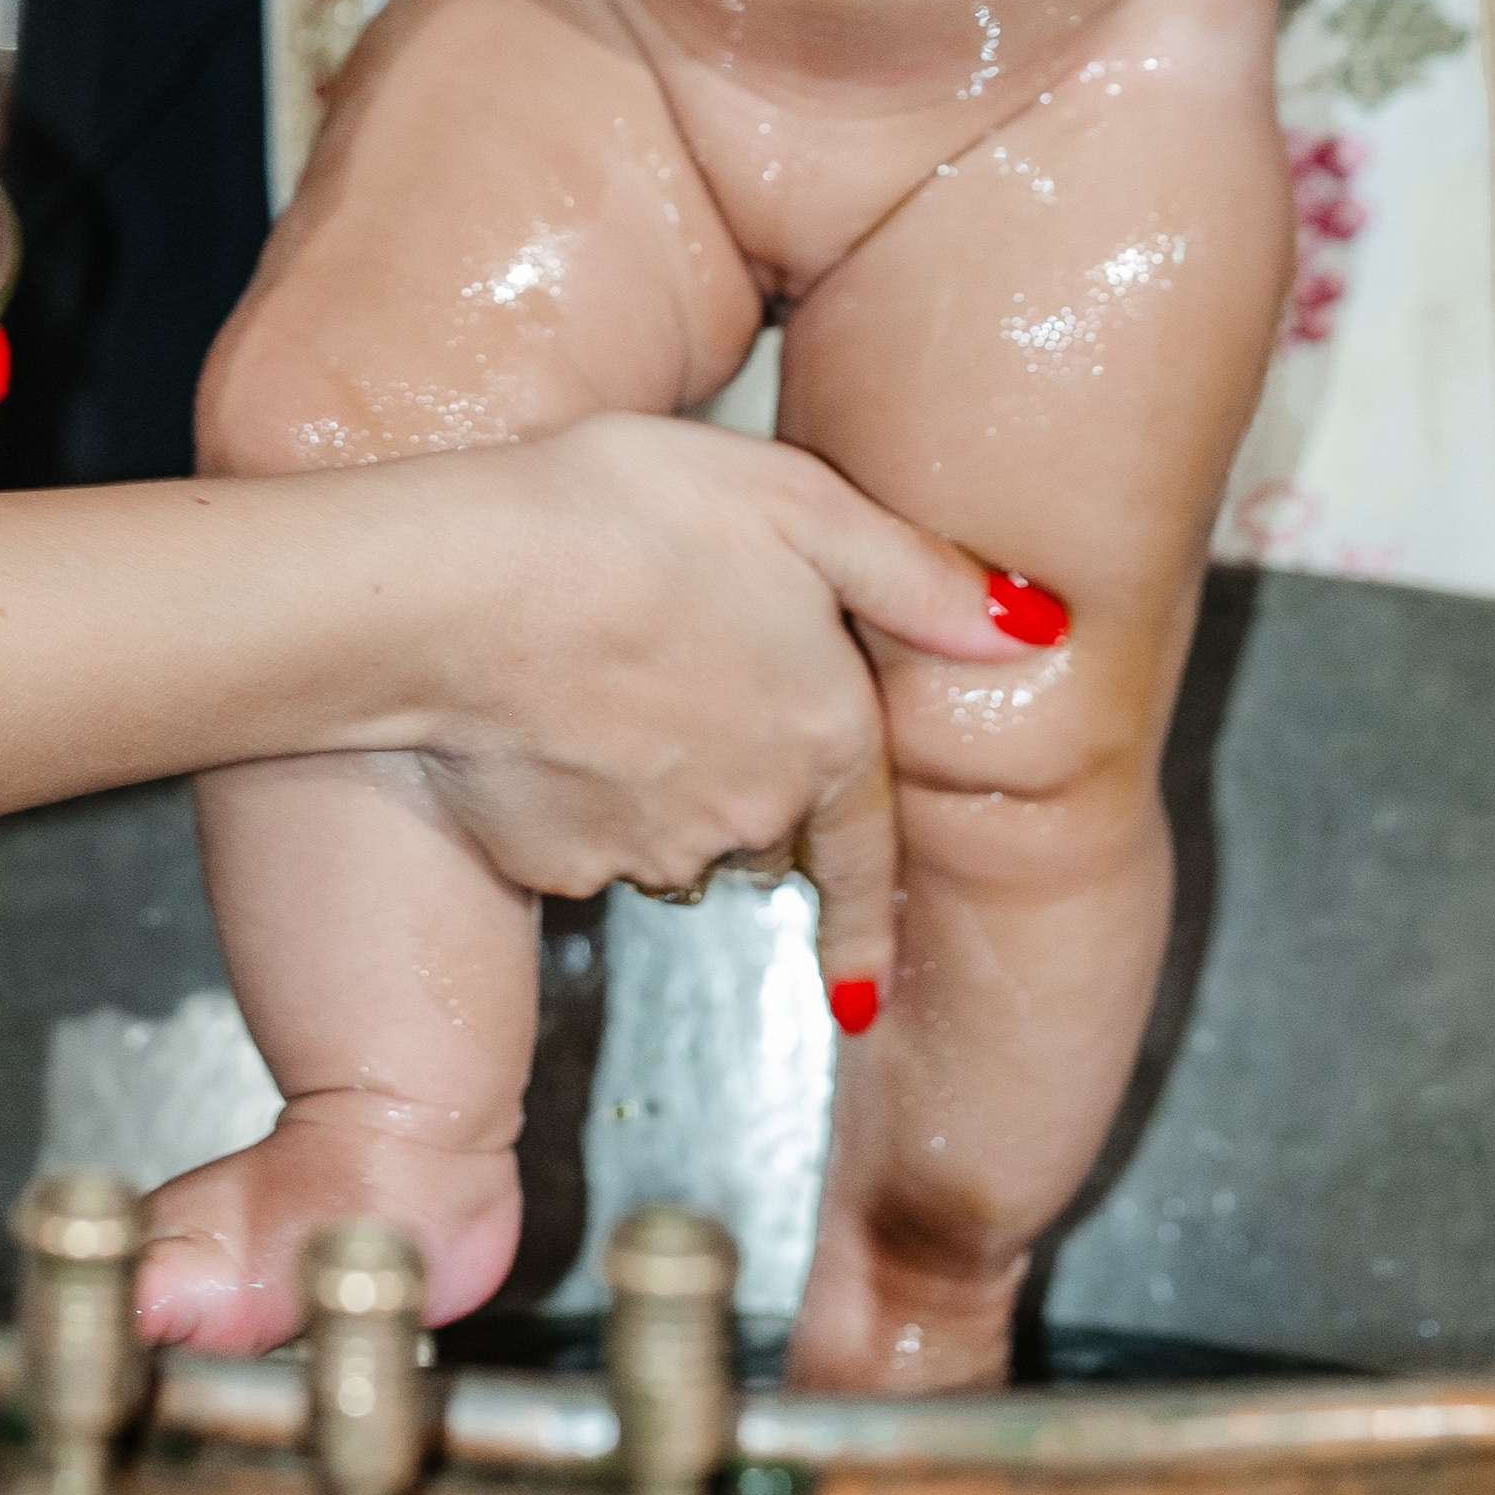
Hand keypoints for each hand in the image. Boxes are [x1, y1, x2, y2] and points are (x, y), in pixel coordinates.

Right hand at [404, 413, 1028, 1016]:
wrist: (460, 586)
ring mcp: (647, 847)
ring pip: (671, 830)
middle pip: (762, 818)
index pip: (866, 844)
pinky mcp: (552, 861)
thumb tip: (1033, 626)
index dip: (869, 915)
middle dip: (740, 772)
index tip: (864, 991)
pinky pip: (579, 836)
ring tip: (603, 670)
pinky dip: (569, 790)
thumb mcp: (804, 504)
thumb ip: (920, 577)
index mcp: (824, 730)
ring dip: (655, 778)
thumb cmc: (628, 519)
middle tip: (683, 673)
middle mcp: (748, 811)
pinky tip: (538, 708)